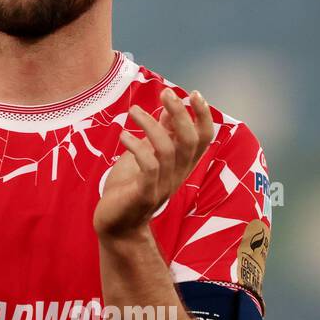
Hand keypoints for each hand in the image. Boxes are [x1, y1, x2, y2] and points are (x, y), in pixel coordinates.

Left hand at [94, 88, 213, 239]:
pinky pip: (149, 167)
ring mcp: (162, 185)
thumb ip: (159, 135)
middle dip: (180, 113)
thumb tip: (167, 109)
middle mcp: (177, 174)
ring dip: (150, 126)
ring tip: (133, 111)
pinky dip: (137, 147)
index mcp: (181, 165)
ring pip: (168, 150)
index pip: (204, 138)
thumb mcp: (145, 156)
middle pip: (189, 140)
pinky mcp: (144, 194)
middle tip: (165, 92)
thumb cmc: (129, 188)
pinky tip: (123, 136)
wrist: (116, 226)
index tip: (193, 93)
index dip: (204, 116)